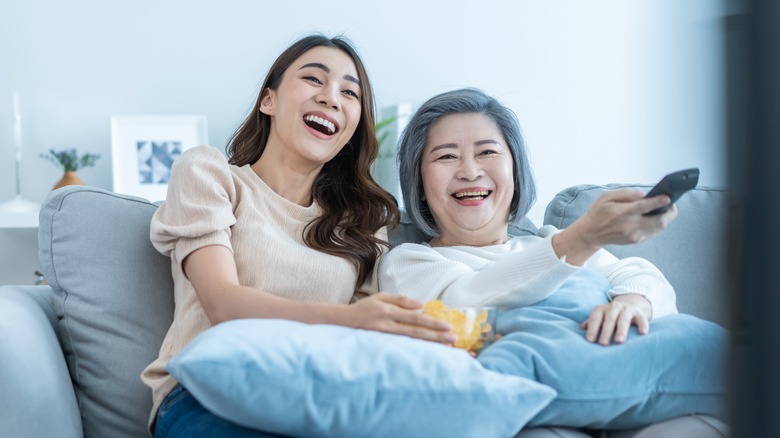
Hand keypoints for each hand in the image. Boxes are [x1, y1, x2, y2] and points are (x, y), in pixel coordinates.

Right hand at [346, 293, 455, 344]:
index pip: (415, 317)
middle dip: (436, 336)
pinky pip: (403, 347)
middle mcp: (386, 324)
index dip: (432, 322)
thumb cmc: (364, 307)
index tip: (448, 326)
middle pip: (416, 331)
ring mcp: (383, 337)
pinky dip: (417, 349)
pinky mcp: (381, 345)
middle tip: (453, 338)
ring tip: (446, 347)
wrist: (342, 322)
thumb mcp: (381, 297)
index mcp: (388, 310)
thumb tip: (421, 305)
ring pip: (410, 341)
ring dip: (429, 344)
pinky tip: (428, 351)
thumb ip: (401, 300)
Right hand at [553, 189, 677, 264]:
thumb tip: (642, 195)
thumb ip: (625, 193)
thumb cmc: (598, 213)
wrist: (591, 233)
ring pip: (659, 228)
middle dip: (670, 212)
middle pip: (659, 221)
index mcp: (622, 213)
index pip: (645, 207)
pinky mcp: (636, 240)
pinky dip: (658, 224)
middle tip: (671, 204)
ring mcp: (634, 235)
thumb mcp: (606, 197)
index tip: (667, 197)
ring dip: (666, 218)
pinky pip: (653, 232)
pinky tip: (656, 217)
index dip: (659, 202)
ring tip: (666, 209)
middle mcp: (630, 226)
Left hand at [580, 294, 650, 345]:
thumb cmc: (611, 315)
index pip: (595, 318)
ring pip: (624, 319)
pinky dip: (642, 325)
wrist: (630, 303)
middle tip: (603, 344)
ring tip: (619, 341)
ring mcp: (627, 309)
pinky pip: (642, 319)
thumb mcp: (600, 317)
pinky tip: (642, 333)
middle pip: (609, 319)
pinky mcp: (639, 313)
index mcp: (602, 309)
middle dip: (606, 331)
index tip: (589, 340)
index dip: (592, 329)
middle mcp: (614, 307)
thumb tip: (580, 329)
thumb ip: (592, 323)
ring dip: (621, 330)